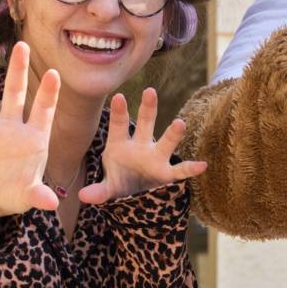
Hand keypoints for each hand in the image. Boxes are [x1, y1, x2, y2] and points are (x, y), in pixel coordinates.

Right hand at [0, 42, 59, 226]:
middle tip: (21, 44)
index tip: (54, 73)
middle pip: (14, 94)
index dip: (48, 93)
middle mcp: (9, 129)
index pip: (42, 110)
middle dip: (18, 71)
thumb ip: (38, 196)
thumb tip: (51, 204)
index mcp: (31, 138)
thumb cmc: (16, 191)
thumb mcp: (28, 196)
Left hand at [80, 87, 207, 205]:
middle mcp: (140, 146)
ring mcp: (155, 158)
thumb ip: (98, 191)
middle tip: (150, 91)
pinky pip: (179, 171)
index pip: (119, 126)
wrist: (134, 195)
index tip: (119, 97)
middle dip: (147, 109)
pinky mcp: (166, 174)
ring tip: (179, 123)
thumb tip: (84, 196)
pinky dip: (190, 168)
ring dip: (172, 134)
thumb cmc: (119, 183)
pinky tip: (202, 165)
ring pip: (165, 143)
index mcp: (119, 145)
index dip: (119, 112)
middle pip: (145, 125)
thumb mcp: (107, 187)